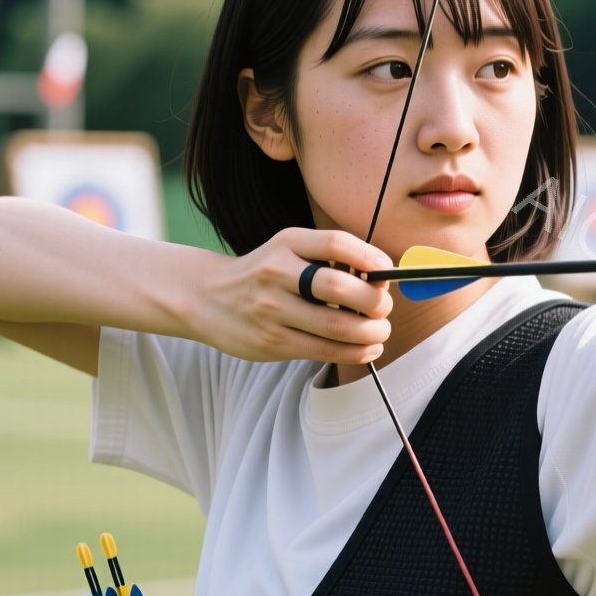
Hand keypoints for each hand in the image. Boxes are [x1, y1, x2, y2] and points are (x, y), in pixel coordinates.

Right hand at [194, 227, 392, 364]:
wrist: (207, 298)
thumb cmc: (264, 274)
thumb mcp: (288, 251)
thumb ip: (329, 258)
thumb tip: (382, 278)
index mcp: (286, 243)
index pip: (336, 244)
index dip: (370, 258)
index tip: (387, 271)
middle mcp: (277, 273)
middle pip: (339, 288)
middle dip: (375, 302)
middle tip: (384, 309)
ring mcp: (272, 310)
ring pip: (335, 326)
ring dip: (371, 332)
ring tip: (381, 332)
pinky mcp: (272, 342)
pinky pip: (323, 350)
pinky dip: (355, 352)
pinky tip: (368, 348)